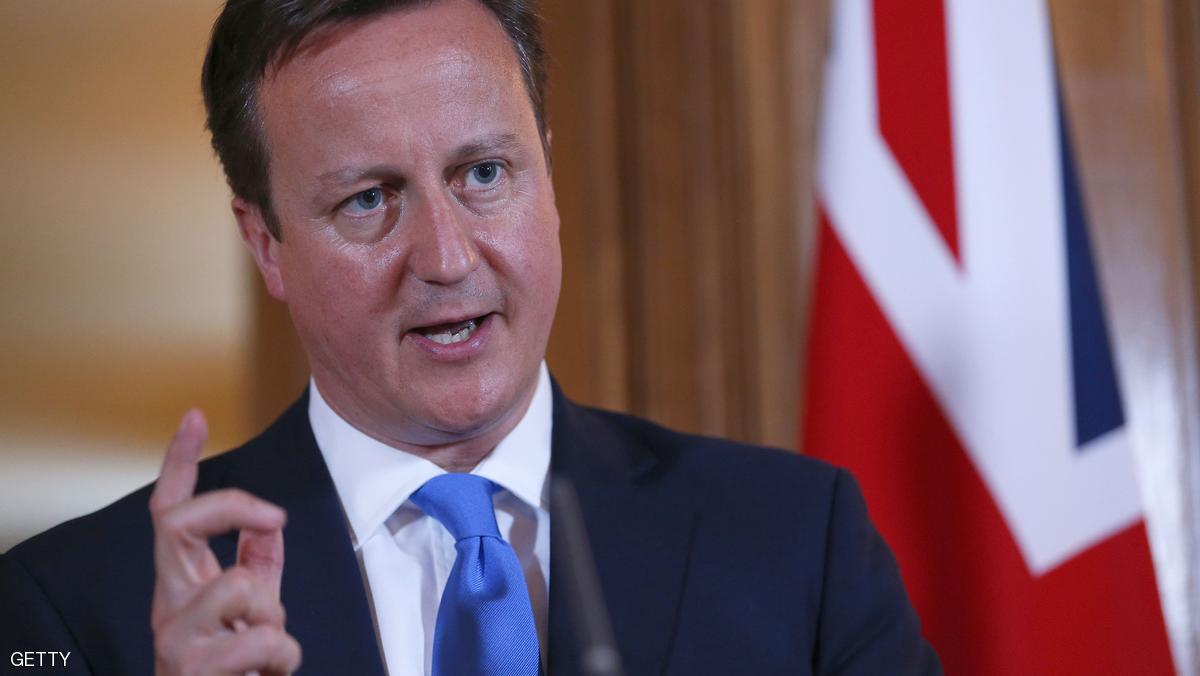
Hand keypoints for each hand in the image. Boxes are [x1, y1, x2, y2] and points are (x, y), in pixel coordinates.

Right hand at [149, 410, 301, 674]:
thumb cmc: (236, 675)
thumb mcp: (253, 616)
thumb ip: (257, 570)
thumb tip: (267, 528)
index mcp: (182, 587)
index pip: (169, 512)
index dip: (179, 461)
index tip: (194, 415)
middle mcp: (166, 606)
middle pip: (176, 522)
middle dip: (233, 507)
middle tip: (275, 519)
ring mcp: (173, 640)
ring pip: (236, 586)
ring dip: (275, 617)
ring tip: (269, 648)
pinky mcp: (192, 672)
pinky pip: (262, 641)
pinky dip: (283, 657)